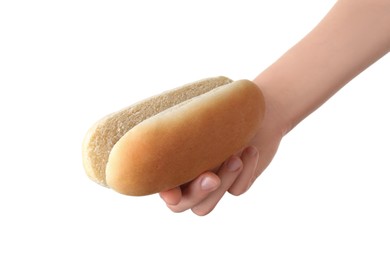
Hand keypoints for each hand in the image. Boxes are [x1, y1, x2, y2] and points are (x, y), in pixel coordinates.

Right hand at [159, 89, 285, 214]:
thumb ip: (177, 131)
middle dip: (197, 192)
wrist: (255, 105)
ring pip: (204, 207)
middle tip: (212, 177)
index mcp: (172, 161)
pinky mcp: (235, 184)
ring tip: (236, 158)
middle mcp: (187, 177)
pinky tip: (250, 150)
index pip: (160, 186)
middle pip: (181, 205)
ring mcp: (211, 183)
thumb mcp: (196, 116)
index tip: (173, 192)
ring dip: (221, 185)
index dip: (166, 192)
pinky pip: (236, 190)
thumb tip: (154, 143)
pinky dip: (245, 172)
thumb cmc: (218, 104)